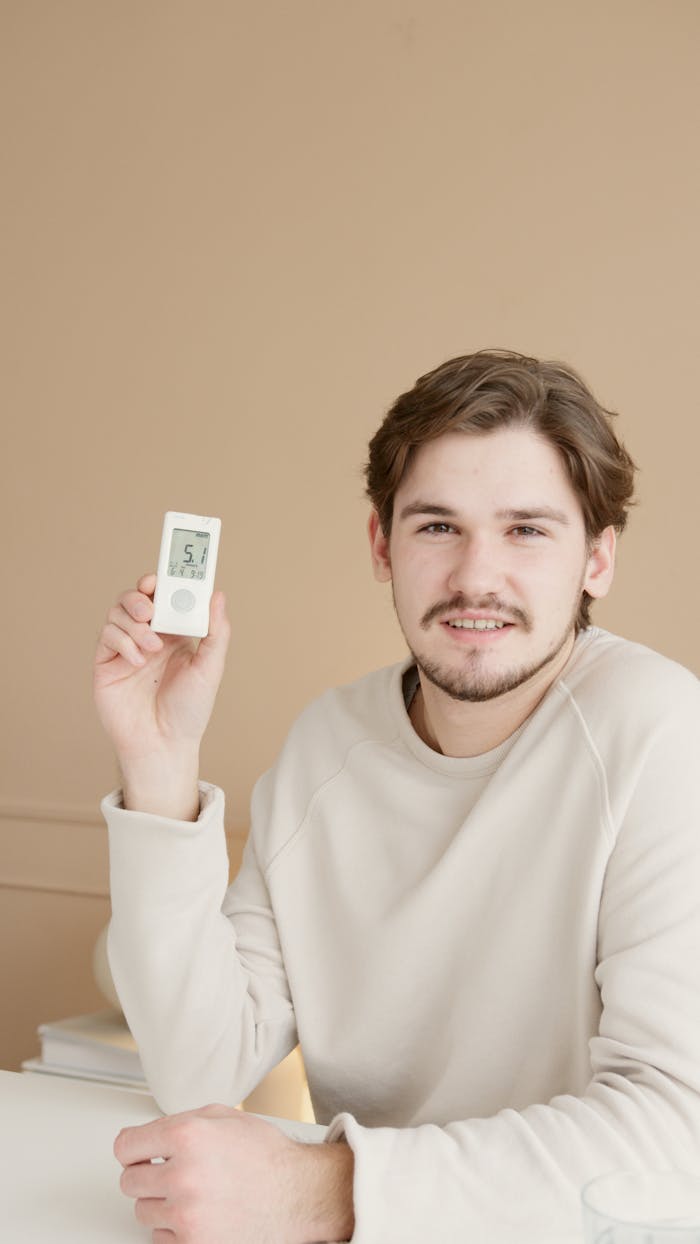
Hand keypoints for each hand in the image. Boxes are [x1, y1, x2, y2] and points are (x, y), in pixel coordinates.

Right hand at [94, 575, 229, 816]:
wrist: (163, 745)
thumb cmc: (189, 711)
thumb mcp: (211, 668)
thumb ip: (216, 632)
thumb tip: (218, 595)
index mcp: (176, 633)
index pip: (167, 596)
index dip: (165, 581)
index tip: (167, 574)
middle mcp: (150, 636)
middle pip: (138, 597)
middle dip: (142, 594)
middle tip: (150, 606)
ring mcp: (126, 648)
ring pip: (120, 612)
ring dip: (134, 622)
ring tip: (151, 645)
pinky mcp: (107, 663)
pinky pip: (107, 636)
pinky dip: (122, 641)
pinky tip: (137, 661)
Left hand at [114, 1104, 354, 1243]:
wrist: (297, 1195)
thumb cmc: (265, 1156)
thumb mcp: (223, 1117)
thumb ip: (180, 1121)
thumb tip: (147, 1135)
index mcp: (187, 1135)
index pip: (125, 1146)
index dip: (132, 1149)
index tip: (137, 1153)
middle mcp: (183, 1174)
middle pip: (129, 1181)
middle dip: (147, 1175)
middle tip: (170, 1172)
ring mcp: (187, 1214)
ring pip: (142, 1211)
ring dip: (161, 1202)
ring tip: (192, 1193)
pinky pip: (159, 1237)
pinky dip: (174, 1227)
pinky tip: (199, 1212)